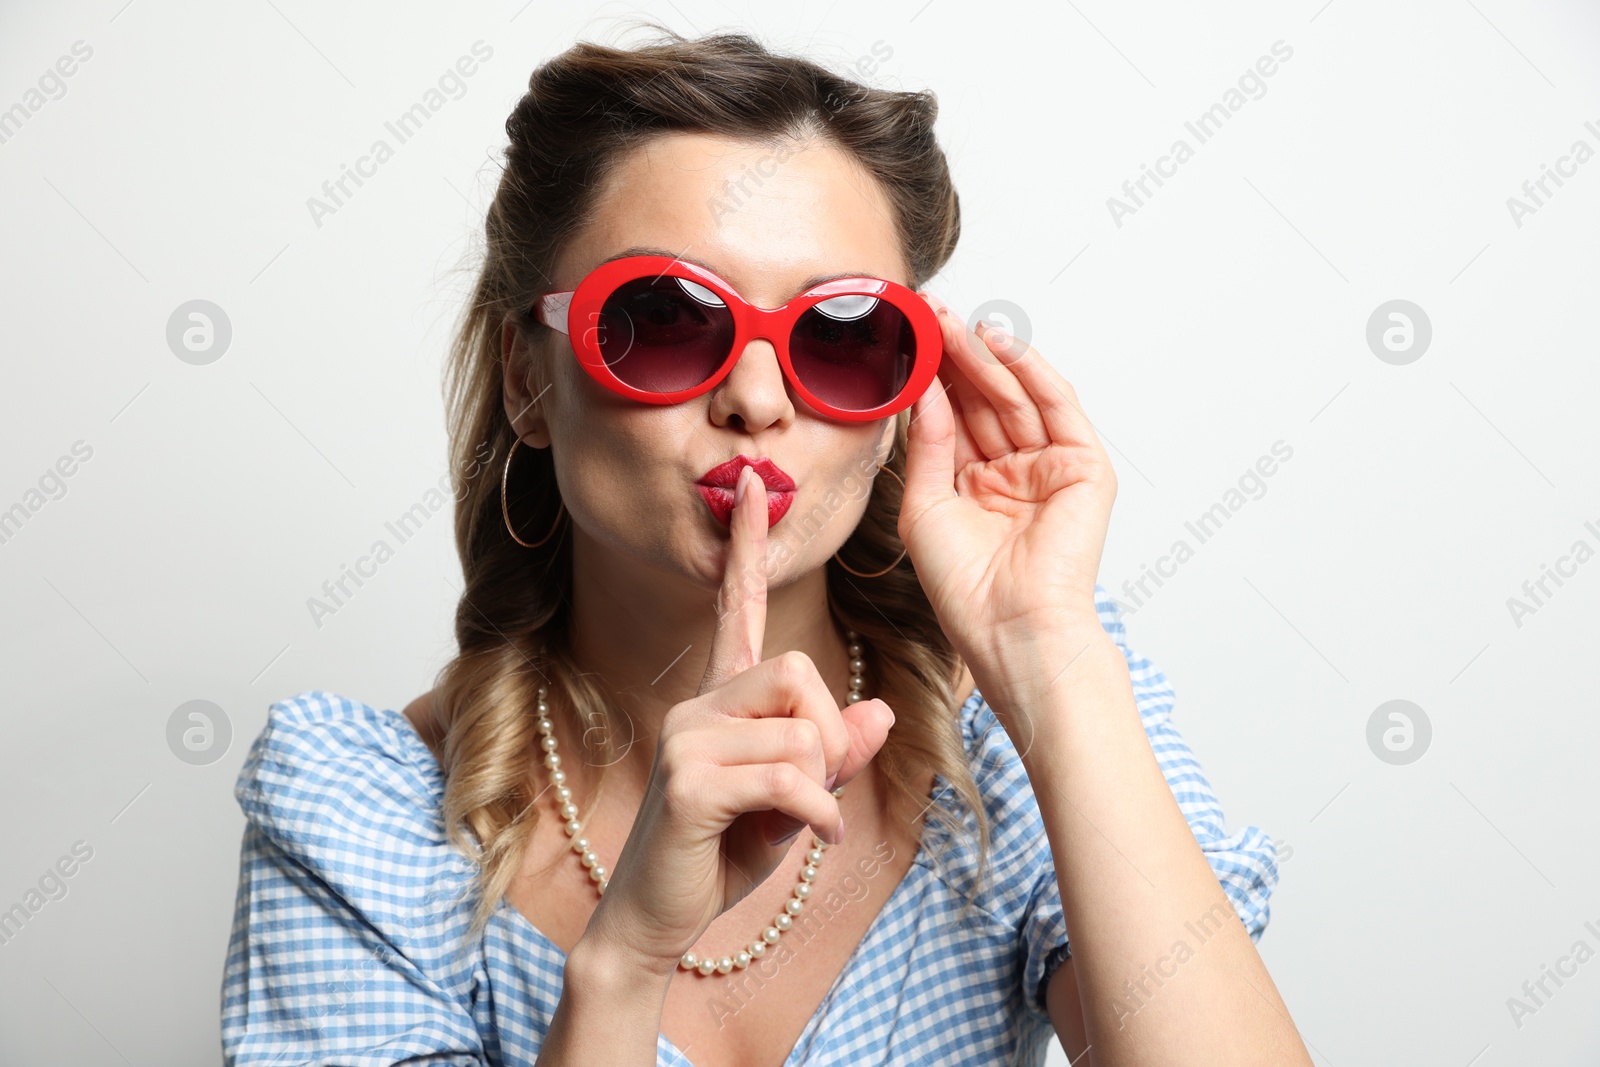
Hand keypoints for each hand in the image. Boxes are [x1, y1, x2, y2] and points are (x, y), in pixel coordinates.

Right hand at [581, 467, 896, 978]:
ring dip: (820, 787)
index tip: (753, 488)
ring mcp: (687, 738)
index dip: (746, 549)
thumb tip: (882, 712)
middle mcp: (697, 704)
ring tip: (797, 825)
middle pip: (798, 671)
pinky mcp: (689, 782)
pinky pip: (789, 777)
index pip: (734, 608)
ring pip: (801, 731)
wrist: (655, 921)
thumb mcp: (795, 802)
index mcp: (719, 700)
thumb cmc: (720, 856)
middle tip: (818, 792)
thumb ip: (833, 756)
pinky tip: (811, 841)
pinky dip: (816, 815)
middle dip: (829, 736)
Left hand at [899, 297, 1116, 665]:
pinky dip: (1031, 370)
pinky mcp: (1083, 467)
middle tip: (931, 316)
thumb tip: (927, 391)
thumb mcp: (924, 506)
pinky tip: (1000, 343)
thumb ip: (928, 445)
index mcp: (977, 486)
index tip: (909, 340)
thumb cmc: (965, 588)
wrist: (1010, 627)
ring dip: (987, 356)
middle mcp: (1014, 473)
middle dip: (958, 356)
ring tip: (954, 323)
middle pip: (985, 399)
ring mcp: (1051, 468)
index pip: (956, 417)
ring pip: (1017, 396)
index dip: (934, 378)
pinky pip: (1057, 407)